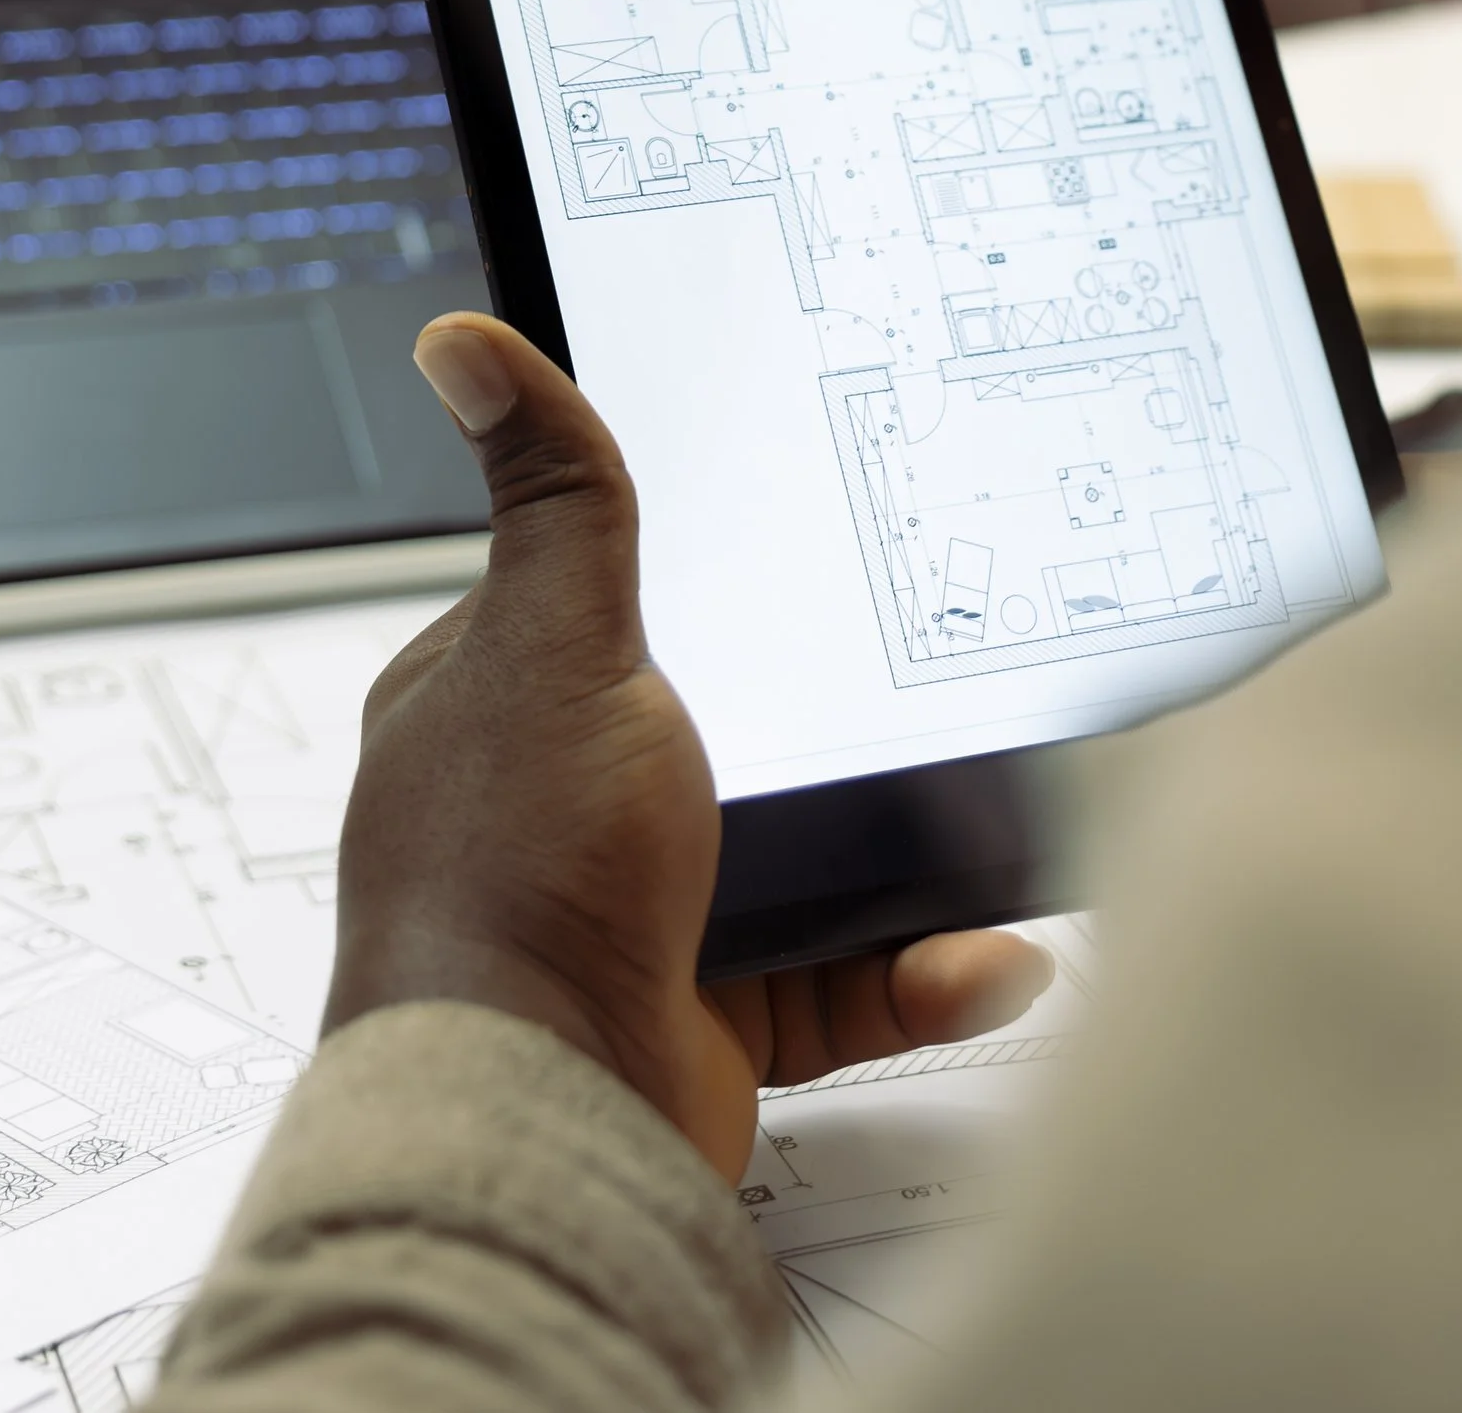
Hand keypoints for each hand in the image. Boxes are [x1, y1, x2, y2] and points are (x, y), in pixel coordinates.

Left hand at [322, 310, 1052, 1182]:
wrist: (535, 1119)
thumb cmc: (513, 880)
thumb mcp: (554, 640)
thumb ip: (553, 497)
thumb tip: (464, 343)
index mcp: (498, 699)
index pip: (609, 602)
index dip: (712, 577)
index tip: (823, 554)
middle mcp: (559, 806)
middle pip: (729, 730)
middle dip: (836, 730)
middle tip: (940, 693)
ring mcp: (634, 917)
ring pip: (800, 858)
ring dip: (902, 858)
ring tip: (997, 829)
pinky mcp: (706, 1020)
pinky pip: (839, 978)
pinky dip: (916, 968)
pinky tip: (986, 949)